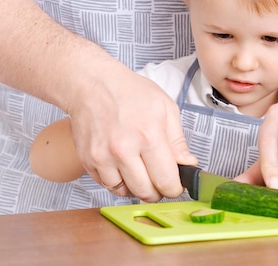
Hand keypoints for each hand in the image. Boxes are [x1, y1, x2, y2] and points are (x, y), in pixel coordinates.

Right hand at [66, 60, 196, 201]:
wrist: (92, 84)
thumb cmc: (130, 92)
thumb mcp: (165, 108)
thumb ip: (178, 141)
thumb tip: (188, 165)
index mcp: (149, 136)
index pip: (166, 181)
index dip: (174, 188)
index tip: (175, 185)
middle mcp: (124, 150)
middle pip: (146, 192)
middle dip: (157, 191)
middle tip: (159, 180)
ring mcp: (103, 157)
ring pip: (125, 193)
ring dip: (136, 188)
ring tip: (141, 171)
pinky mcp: (89, 161)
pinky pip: (107, 185)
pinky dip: (118, 182)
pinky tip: (124, 167)